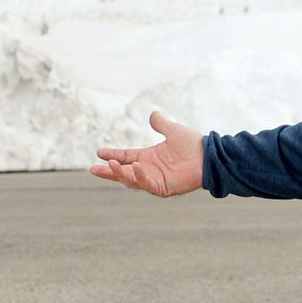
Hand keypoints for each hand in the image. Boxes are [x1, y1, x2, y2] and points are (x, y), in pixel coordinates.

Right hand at [90, 109, 204, 196]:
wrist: (208, 155)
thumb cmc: (192, 145)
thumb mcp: (173, 131)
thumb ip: (161, 124)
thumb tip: (153, 115)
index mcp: (149, 157)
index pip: (126, 157)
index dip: (112, 155)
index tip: (99, 152)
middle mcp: (149, 169)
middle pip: (123, 172)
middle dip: (109, 171)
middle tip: (93, 169)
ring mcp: (155, 180)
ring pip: (132, 180)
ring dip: (120, 174)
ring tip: (110, 165)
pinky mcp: (163, 188)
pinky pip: (147, 183)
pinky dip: (139, 176)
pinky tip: (134, 167)